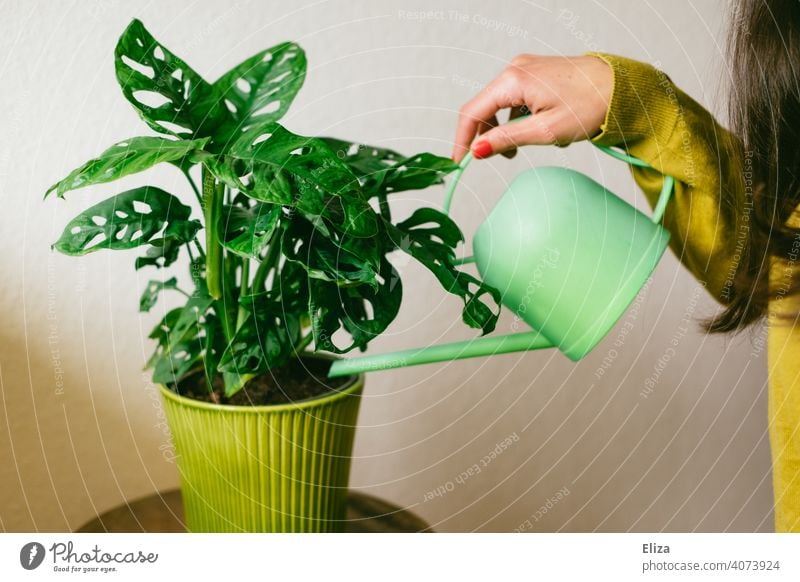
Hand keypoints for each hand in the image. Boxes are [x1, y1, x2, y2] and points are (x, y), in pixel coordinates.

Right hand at [452, 54, 612, 161]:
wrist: (621, 87)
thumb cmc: (591, 106)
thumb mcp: (545, 131)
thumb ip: (506, 140)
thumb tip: (477, 150)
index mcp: (514, 80)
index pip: (473, 112)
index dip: (462, 139)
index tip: (459, 162)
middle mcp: (515, 69)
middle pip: (484, 107)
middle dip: (486, 135)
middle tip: (500, 158)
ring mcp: (526, 69)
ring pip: (499, 104)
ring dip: (504, 129)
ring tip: (523, 147)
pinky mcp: (536, 73)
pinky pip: (513, 98)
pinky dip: (517, 118)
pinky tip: (535, 130)